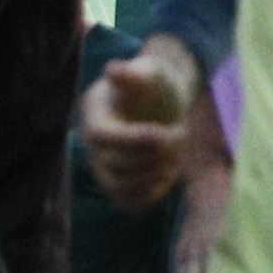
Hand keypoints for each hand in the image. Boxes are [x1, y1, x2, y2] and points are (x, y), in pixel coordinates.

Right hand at [78, 38, 208, 210]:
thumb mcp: (148, 72)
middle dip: (155, 155)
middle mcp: (91, 146)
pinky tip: (169, 171)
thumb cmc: (153, 86)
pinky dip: (152, 192)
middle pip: (115, 164)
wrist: (158, 105)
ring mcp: (101, 169)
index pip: (103, 136)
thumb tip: (113, 69)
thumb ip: (134, 74)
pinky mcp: (117, 186)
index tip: (170, 133)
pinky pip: (128, 202)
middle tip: (181, 135)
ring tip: (176, 153)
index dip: (136, 139)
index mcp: (94, 116)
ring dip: (156, 174)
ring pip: (122, 186)